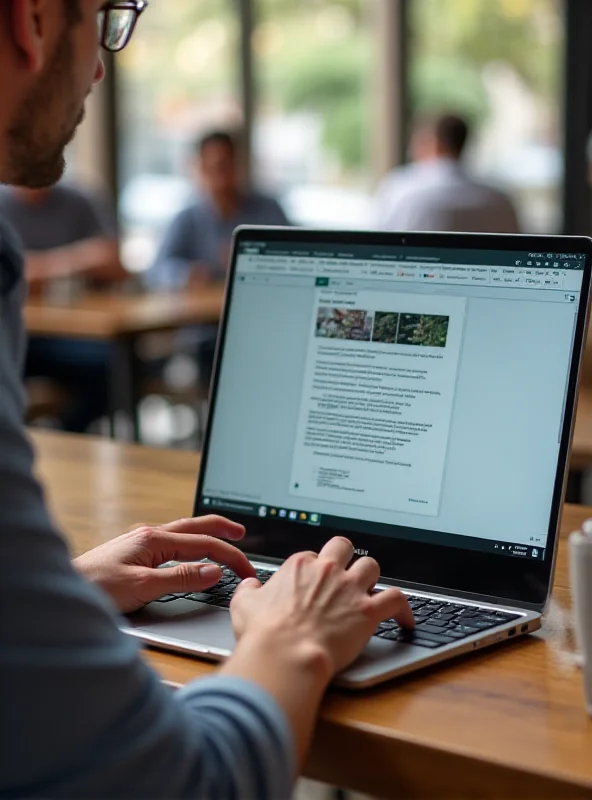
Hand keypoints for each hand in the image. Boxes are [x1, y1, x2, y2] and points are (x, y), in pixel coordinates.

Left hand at [73, 516, 254, 612]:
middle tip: (242, 534)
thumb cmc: (96, 589)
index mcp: (154, 539)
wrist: (61, 592)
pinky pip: (170, 542)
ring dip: (204, 534)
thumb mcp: (144, 587)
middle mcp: (148, 535)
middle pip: (194, 527)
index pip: (203, 544)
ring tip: (221, 537)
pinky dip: (188, 543)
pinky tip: (187, 550)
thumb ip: (182, 578)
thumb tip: (214, 571)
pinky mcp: (133, 553)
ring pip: (182, 533)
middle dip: (220, 529)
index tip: (246, 569)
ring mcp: (139, 543)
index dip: (229, 556)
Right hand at [230, 536, 413, 679]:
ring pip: (371, 566)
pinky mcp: (368, 611)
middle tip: (344, 573)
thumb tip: (250, 586)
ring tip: (369, 589)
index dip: (313, 570)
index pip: (312, 556)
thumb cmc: (264, 633)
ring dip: (370, 577)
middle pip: (344, 547)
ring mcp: (350, 589)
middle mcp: (327, 571)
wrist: (285, 655)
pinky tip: (404, 617)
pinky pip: (396, 598)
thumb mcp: (243, 604)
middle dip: (345, 557)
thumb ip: (248, 590)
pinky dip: (402, 607)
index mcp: (299, 566)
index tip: (314, 583)